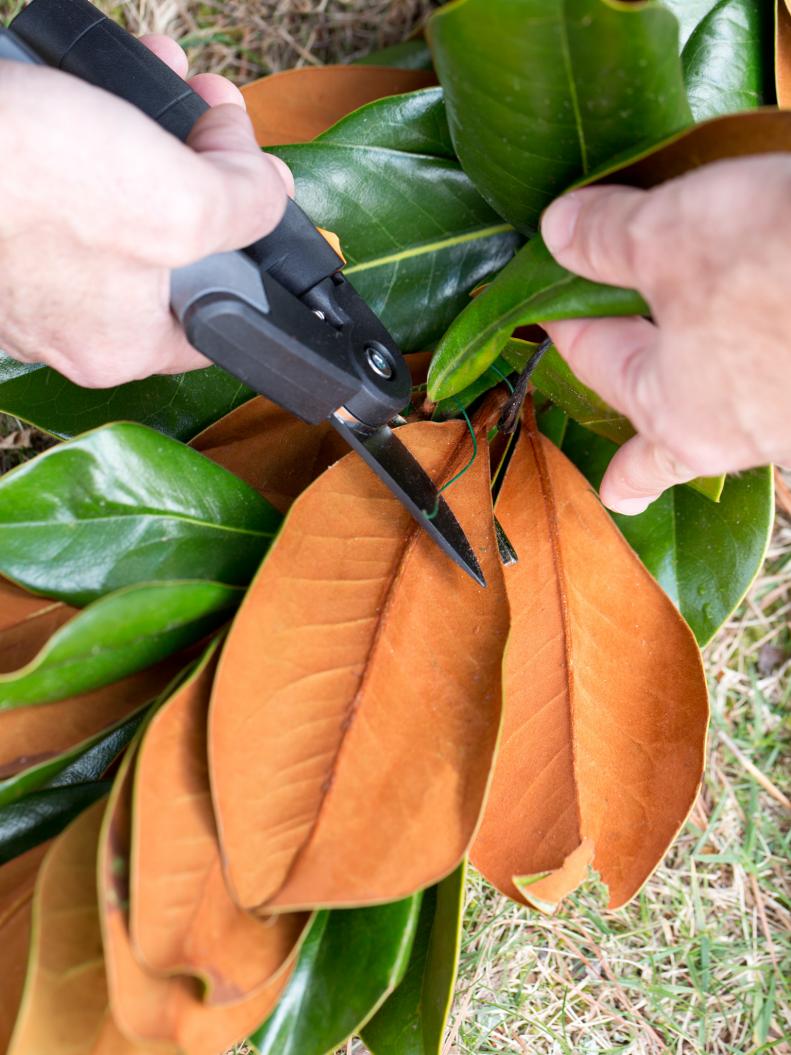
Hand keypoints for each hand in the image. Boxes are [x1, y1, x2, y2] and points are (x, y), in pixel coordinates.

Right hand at [0, 36, 292, 386]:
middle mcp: (72, 323)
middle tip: (218, 122)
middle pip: (173, 249)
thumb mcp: (179, 201)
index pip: (216, 315)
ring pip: (120, 205)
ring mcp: (27, 276)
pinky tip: (112, 82)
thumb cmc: (31, 181)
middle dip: (205, 171)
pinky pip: (67, 182)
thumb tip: (267, 191)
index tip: (259, 193)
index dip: (254, 252)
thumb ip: (246, 208)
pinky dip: (97, 130)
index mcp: (122, 344)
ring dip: (157, 137)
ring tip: (173, 80)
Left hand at [540, 156, 790, 513]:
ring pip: (734, 427)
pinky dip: (766, 397)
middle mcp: (734, 431)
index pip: (594, 360)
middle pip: (668, 438)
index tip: (544, 304)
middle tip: (623, 492)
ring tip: (697, 443)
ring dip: (710, 426)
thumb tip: (557, 231)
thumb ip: (610, 238)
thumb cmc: (781, 268)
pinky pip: (780, 404)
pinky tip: (768, 387)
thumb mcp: (674, 234)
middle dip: (641, 464)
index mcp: (672, 407)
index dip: (564, 325)